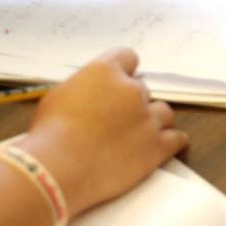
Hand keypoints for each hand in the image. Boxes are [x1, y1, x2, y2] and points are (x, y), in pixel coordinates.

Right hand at [23, 48, 187, 213]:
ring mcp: (148, 118)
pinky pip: (177, 138)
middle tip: (117, 119)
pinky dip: (172, 140)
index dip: (123, 71)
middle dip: (132, 101)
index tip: (117, 83)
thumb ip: (81, 88)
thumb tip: (88, 94)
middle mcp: (132, 90)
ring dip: (153, 119)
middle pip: (142, 88)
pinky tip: (165, 144)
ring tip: (139, 133)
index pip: (127, 57)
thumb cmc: (49, 134)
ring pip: (163, 111)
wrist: (59, 168)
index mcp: (106, 71)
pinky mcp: (157, 147)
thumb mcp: (58, 97)